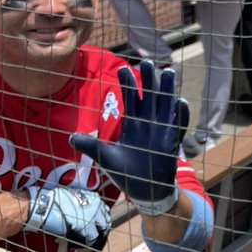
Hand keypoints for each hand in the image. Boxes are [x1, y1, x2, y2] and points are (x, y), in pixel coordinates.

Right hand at [25, 185, 111, 249]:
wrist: (45, 205)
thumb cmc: (54, 202)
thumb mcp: (73, 199)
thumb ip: (83, 207)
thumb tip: (86, 217)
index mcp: (95, 199)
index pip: (105, 214)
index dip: (101, 225)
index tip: (99, 232)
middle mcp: (97, 207)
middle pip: (105, 226)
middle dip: (100, 236)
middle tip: (96, 245)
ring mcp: (92, 218)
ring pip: (99, 235)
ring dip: (93, 242)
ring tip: (86, 248)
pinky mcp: (85, 228)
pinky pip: (89, 241)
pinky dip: (83, 245)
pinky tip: (76, 246)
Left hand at [71, 61, 187, 215]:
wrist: (146, 191)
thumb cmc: (127, 172)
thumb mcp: (106, 158)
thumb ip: (91, 146)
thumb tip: (70, 137)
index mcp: (133, 124)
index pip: (131, 98)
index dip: (128, 83)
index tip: (124, 67)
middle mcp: (148, 123)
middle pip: (150, 96)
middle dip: (149, 79)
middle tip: (146, 61)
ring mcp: (161, 131)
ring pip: (166, 105)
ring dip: (167, 90)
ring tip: (167, 72)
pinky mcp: (171, 142)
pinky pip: (178, 125)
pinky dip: (181, 114)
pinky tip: (180, 102)